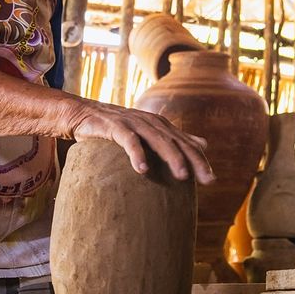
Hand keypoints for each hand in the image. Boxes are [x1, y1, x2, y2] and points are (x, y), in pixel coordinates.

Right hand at [66, 100, 213, 183]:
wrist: (83, 113)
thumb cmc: (117, 126)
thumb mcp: (149, 132)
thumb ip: (175, 138)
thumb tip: (204, 144)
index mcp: (161, 125)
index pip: (185, 143)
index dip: (200, 160)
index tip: (211, 180)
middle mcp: (150, 122)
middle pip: (177, 142)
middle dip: (193, 160)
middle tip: (206, 180)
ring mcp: (133, 123)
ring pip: (157, 140)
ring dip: (171, 157)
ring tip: (182, 176)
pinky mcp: (114, 126)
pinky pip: (128, 140)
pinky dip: (137, 153)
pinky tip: (143, 170)